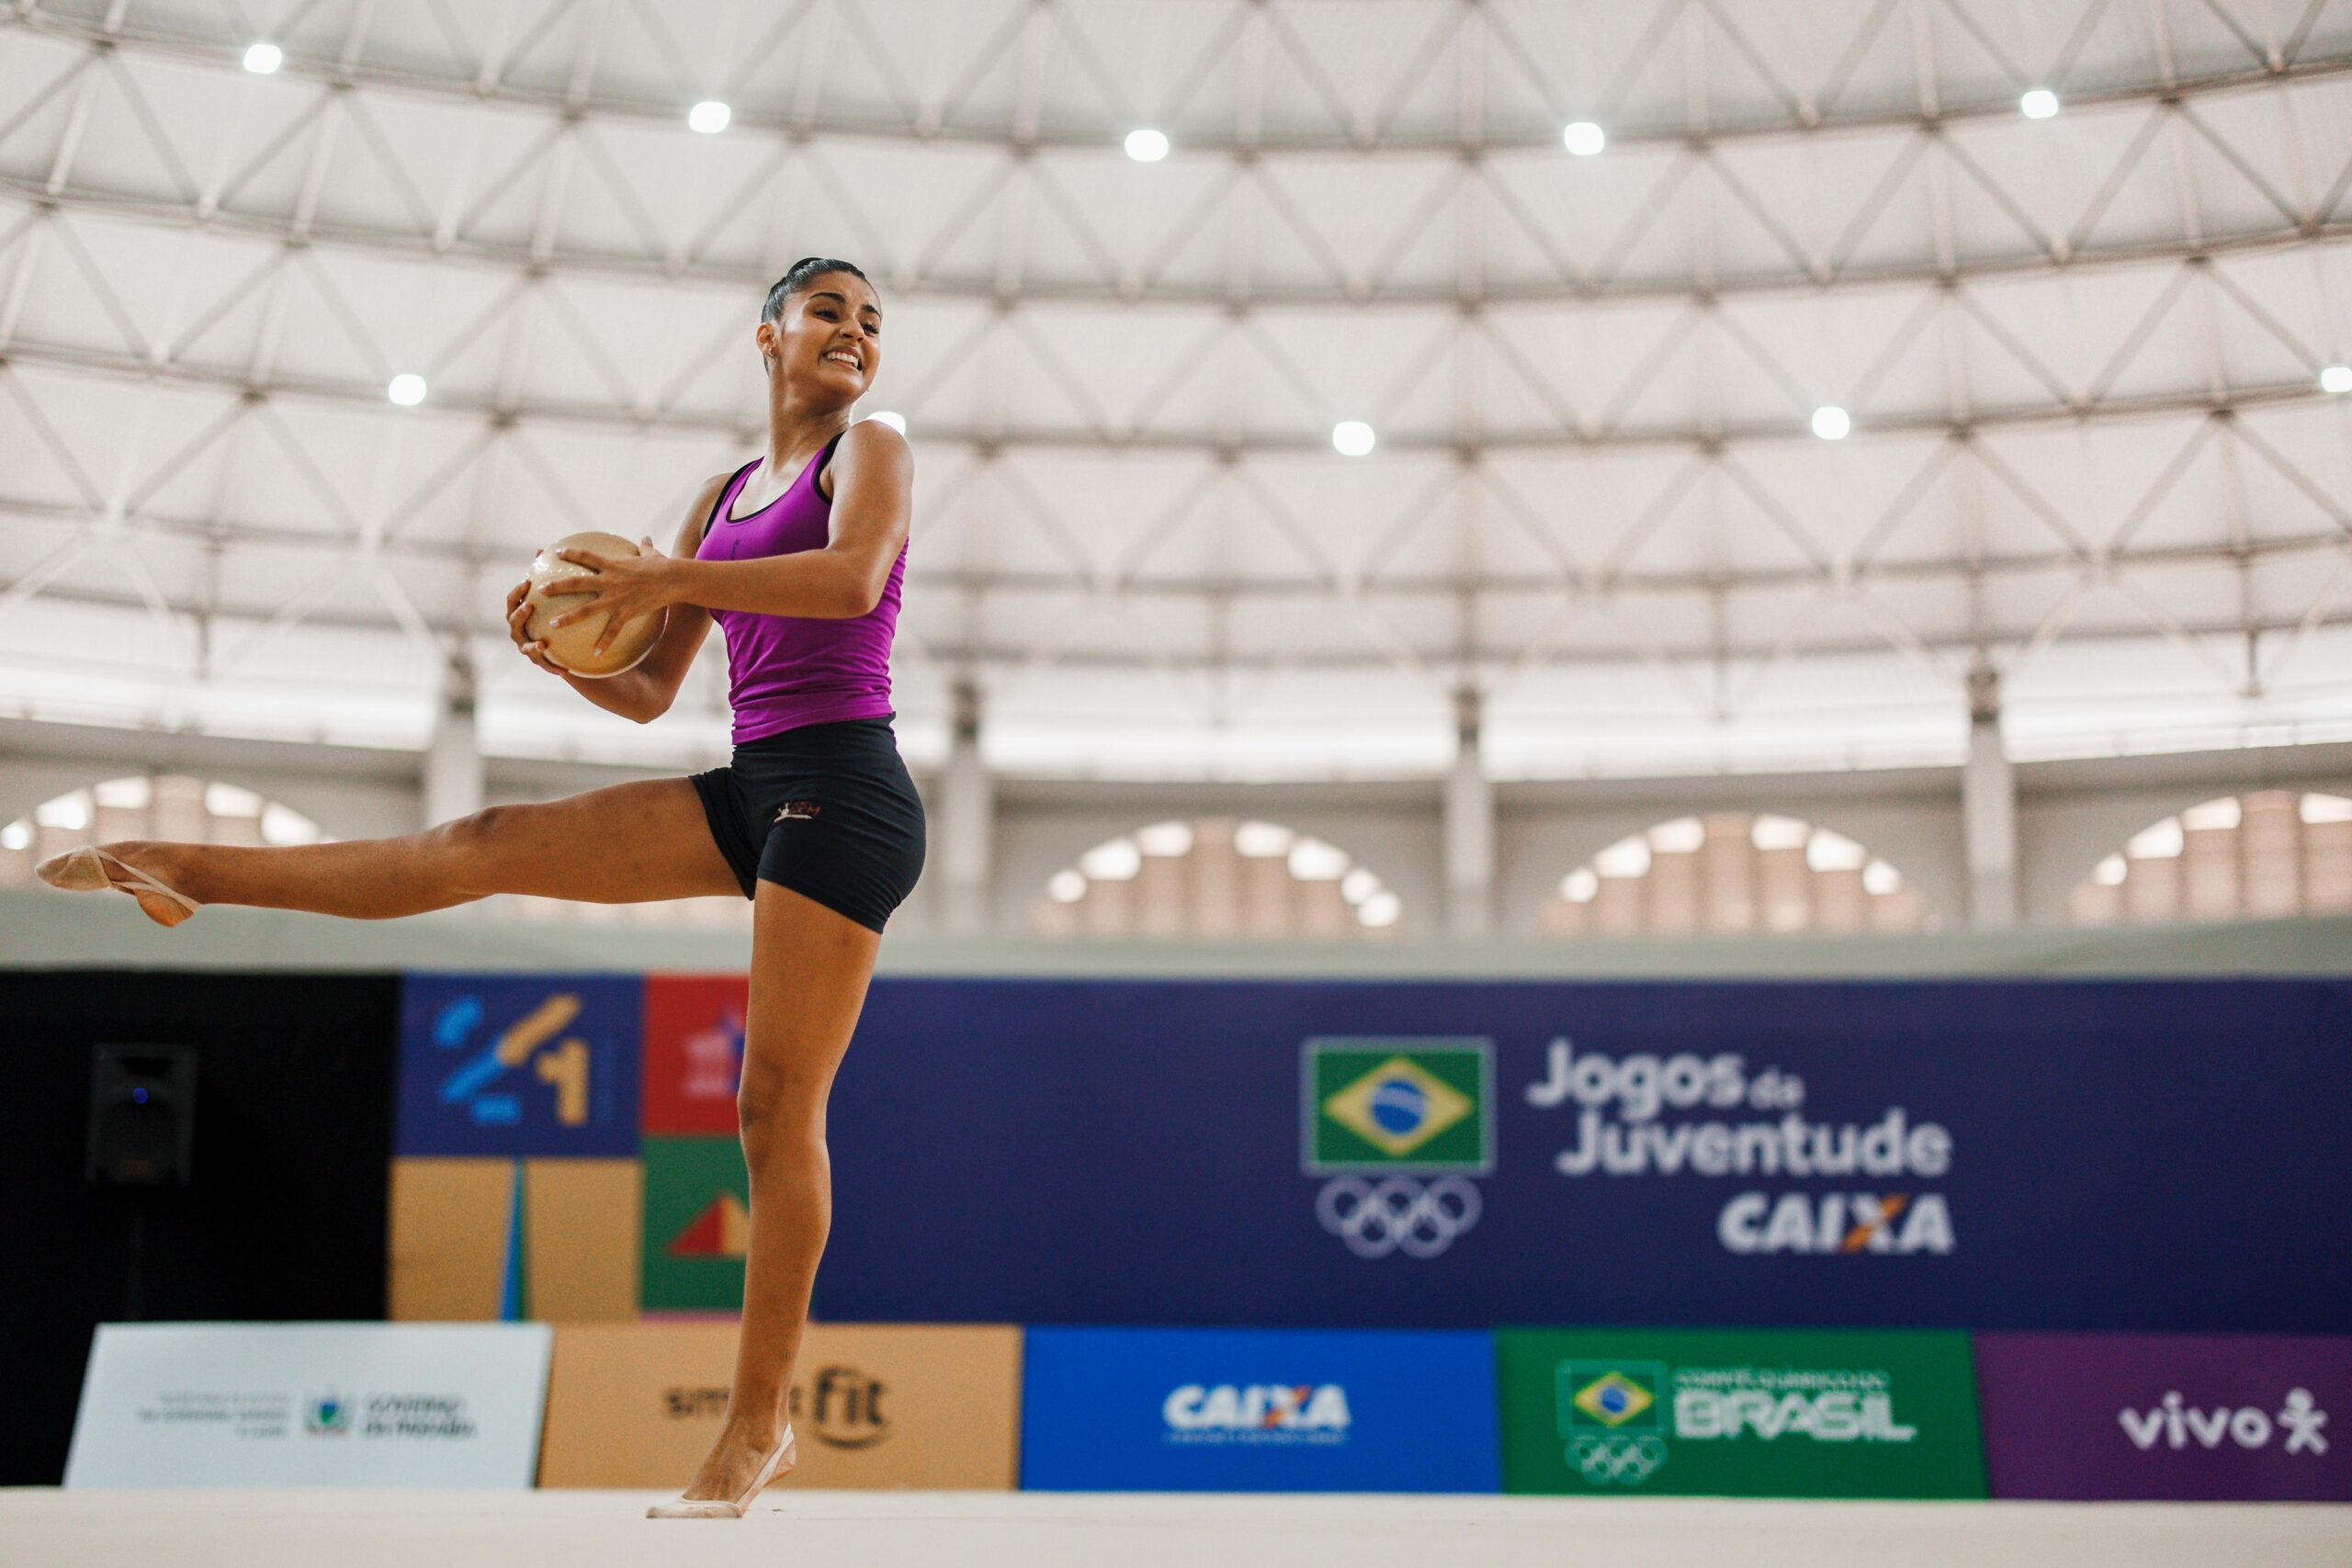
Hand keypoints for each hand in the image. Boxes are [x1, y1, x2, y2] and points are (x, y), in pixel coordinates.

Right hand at [505, 579, 564, 673]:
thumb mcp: (550, 594)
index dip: (517, 592)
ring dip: (532, 646)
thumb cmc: (551, 611)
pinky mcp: (539, 662)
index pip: (511, 600)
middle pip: (512, 623)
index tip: (527, 582)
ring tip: (542, 644)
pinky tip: (565, 669)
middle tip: (530, 606)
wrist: (562, 642)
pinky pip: (544, 665)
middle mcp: (518, 631)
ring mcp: (526, 647)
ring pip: (525, 648)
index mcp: (518, 612)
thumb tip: (542, 548)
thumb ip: (545, 575)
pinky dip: (553, 667)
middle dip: (519, 615)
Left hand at [545, 537, 673, 659]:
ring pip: (586, 609)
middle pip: (576, 583)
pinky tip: (595, 654)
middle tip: (540, 590)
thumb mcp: (652, 554)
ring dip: (568, 618)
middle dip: (556, 587)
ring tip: (553, 624)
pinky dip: (604, 643)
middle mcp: (609, 581)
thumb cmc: (664, 566)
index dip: (570, 553)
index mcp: (612, 565)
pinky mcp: (626, 613)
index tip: (557, 553)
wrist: (673, 580)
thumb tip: (646, 539)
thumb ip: (645, 548)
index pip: (586, 556)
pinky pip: (612, 631)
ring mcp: (615, 598)